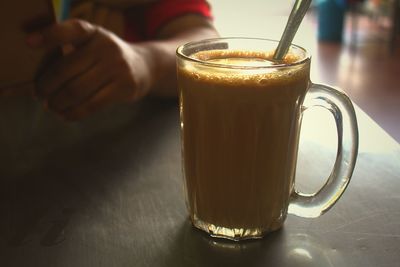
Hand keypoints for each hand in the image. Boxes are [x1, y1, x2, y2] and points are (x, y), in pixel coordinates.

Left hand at [27, 19, 150, 120]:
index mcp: (93, 33)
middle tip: (40, 95)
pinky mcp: (124, 87)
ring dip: (58, 103)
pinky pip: (92, 104)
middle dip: (46, 86)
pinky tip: (66, 115)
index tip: (30, 43)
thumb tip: (42, 84)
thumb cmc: (107, 58)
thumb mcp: (93, 45)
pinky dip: (74, 113)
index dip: (49, 35)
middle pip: (66, 69)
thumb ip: (71, 53)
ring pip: (77, 90)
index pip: (70, 30)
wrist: (145, 67)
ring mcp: (117, 67)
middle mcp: (106, 46)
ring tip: (52, 107)